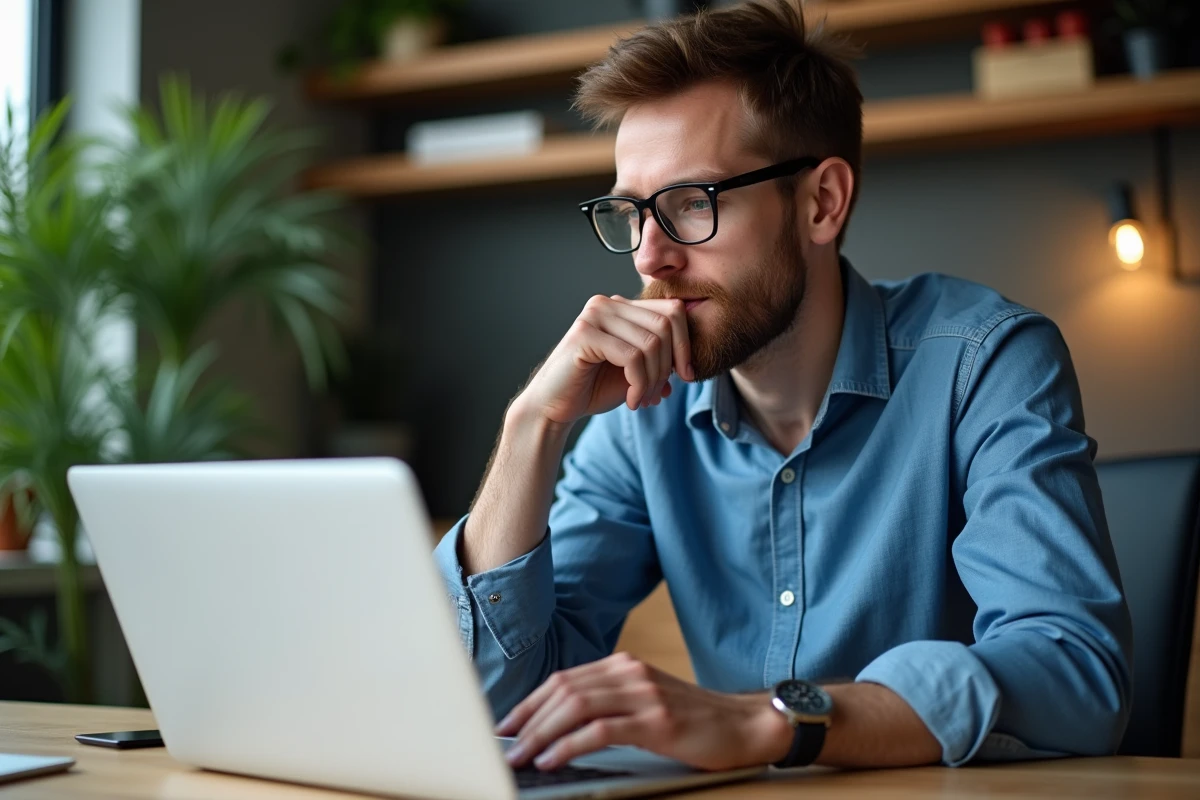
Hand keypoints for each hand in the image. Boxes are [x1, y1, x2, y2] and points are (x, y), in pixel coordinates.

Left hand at [495, 653, 790, 771]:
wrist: (746, 726)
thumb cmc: (695, 722)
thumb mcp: (646, 702)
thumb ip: (609, 705)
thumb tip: (559, 728)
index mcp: (623, 666)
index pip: (563, 680)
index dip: (529, 703)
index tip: (507, 725)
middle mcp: (630, 673)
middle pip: (563, 690)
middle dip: (527, 718)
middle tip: (504, 743)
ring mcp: (644, 694)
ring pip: (575, 706)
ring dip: (541, 733)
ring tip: (521, 755)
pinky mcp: (656, 720)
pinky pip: (600, 730)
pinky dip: (568, 744)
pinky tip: (552, 758)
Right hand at [512, 296, 693, 427]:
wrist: (554, 407)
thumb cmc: (593, 388)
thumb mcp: (637, 372)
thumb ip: (661, 361)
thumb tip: (689, 367)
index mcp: (622, 306)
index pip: (672, 311)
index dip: (686, 345)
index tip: (686, 376)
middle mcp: (608, 303)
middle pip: (666, 324)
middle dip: (669, 365)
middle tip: (658, 392)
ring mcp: (595, 315)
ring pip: (651, 343)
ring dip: (653, 379)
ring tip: (642, 399)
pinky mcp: (584, 334)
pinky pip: (632, 357)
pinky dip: (639, 384)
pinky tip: (632, 400)